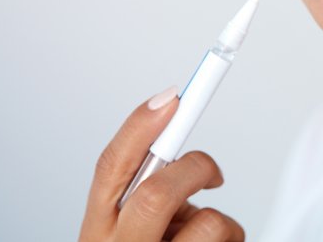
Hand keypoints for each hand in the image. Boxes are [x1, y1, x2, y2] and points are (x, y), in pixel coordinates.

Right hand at [79, 87, 244, 240]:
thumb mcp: (133, 231)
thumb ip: (145, 192)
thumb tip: (178, 142)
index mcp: (98, 231)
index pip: (111, 168)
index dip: (141, 125)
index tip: (174, 95)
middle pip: (158, 192)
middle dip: (196, 169)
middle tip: (213, 174)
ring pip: (210, 224)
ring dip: (224, 222)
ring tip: (213, 237)